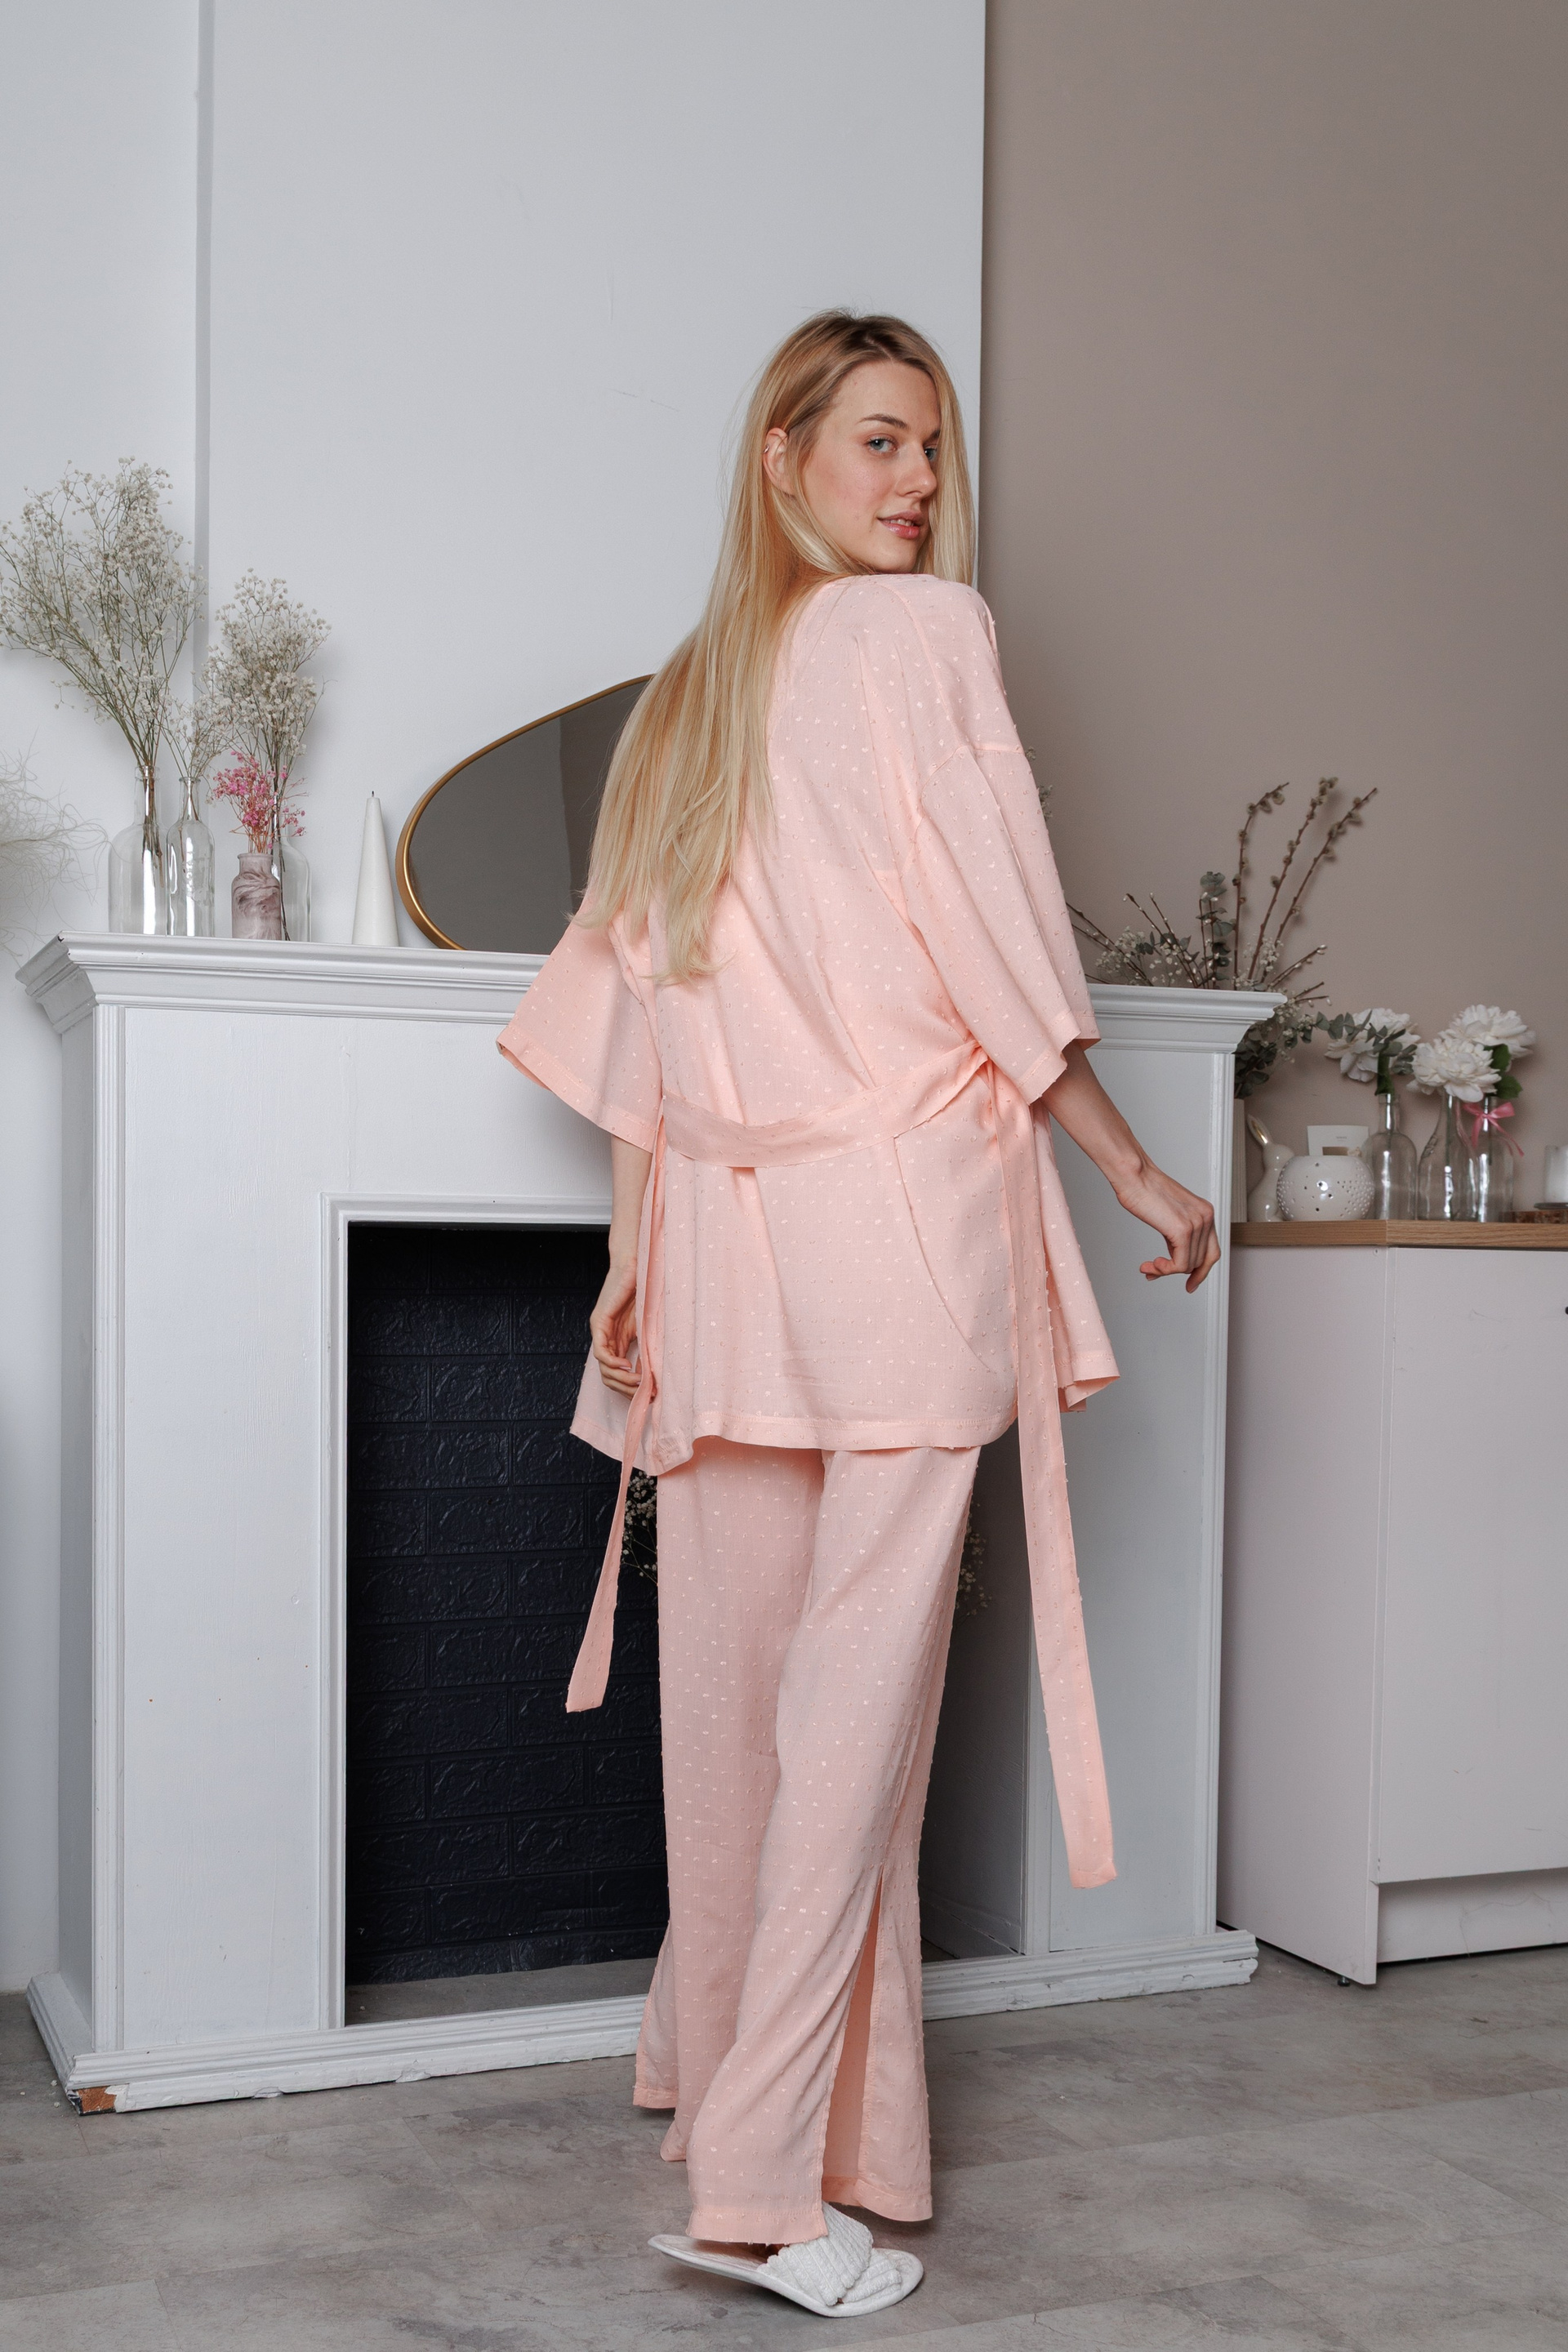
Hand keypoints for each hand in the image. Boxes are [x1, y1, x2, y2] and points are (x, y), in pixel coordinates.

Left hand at [590, 1255, 640, 1395]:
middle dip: (625, 1388)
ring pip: (603, 1367)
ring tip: (637, 1382)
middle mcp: (605, 1337)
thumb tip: (657, 1371)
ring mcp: (600, 1330)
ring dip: (620, 1379)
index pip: (616, 1373)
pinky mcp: (599, 1322)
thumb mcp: (647, 1325)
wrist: (635, 1264)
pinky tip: (627, 1367)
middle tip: (642, 1392)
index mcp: (617, 1339)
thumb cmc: (644, 1289)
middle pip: (608, 1375)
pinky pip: (601, 1352)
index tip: (645, 1392)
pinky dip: (613, 1363)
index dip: (629, 1387)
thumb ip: (647, 1344)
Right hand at [1113, 1162, 1219, 1291]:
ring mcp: (1197, 1224)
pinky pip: (1180, 1264)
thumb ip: (1178, 1234)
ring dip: (1165, 1271)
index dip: (1202, 1270)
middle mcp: (1206, 1217)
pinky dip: (1164, 1270)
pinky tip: (1152, 1265)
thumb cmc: (1144, 1190)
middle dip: (1182, 1274)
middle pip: (1203, 1261)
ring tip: (1148, 1267)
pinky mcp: (1183, 1231)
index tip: (1191, 1282)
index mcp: (1205, 1212)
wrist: (1135, 1175)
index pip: (1212, 1251)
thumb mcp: (1170, 1214)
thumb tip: (1174, 1256)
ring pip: (1189, 1265)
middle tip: (1158, 1276)